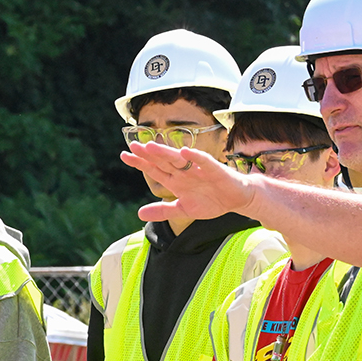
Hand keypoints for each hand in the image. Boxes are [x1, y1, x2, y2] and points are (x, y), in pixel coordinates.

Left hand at [120, 142, 257, 221]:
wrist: (237, 200)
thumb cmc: (211, 201)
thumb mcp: (183, 209)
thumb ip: (162, 211)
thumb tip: (139, 214)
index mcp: (175, 180)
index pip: (154, 169)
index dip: (139, 163)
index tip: (124, 155)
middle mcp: (184, 172)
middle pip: (162, 161)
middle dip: (148, 154)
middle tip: (132, 146)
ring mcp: (198, 169)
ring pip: (179, 159)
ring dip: (165, 153)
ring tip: (151, 146)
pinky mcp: (215, 170)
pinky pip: (204, 161)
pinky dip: (195, 157)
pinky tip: (185, 152)